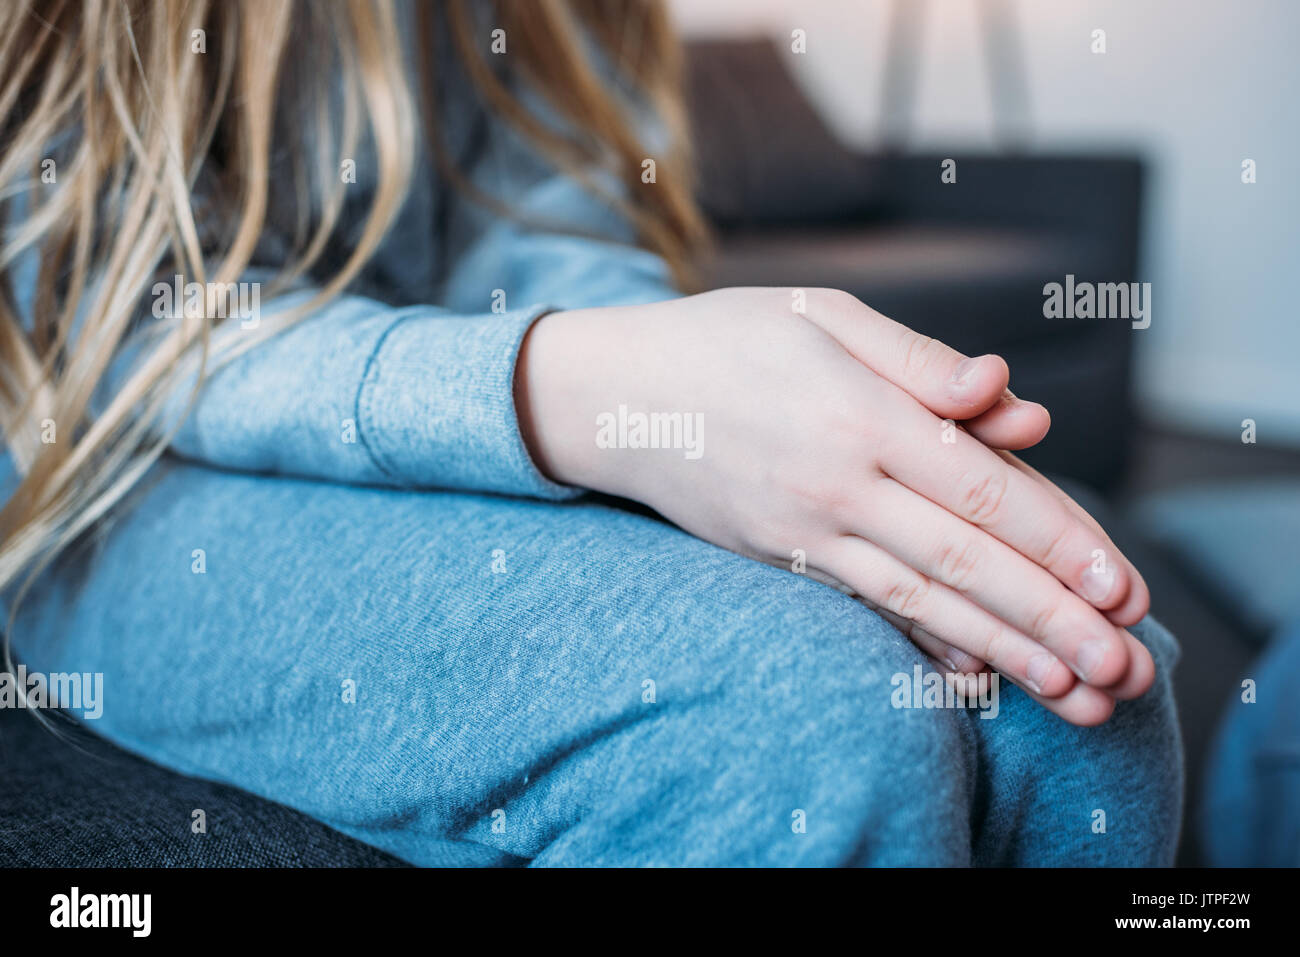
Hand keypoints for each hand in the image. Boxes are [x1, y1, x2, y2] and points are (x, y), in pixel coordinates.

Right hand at [517, 287, 1152, 724]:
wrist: (616, 397)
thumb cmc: (728, 340)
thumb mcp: (823, 318)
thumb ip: (919, 361)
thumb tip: (1006, 396)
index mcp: (859, 413)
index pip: (980, 486)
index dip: (1058, 538)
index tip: (1121, 583)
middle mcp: (835, 484)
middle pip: (963, 557)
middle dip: (1051, 613)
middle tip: (1122, 663)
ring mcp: (802, 532)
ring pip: (919, 597)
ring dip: (1002, 646)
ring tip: (1070, 688)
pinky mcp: (780, 560)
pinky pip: (862, 609)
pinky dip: (921, 644)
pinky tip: (972, 676)